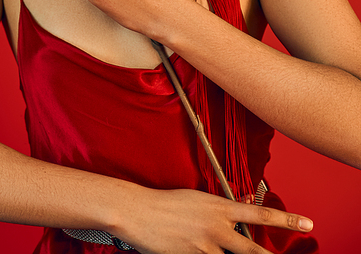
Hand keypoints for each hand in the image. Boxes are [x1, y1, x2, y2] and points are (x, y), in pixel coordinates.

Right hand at [116, 187, 313, 253]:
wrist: (139, 211)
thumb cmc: (168, 203)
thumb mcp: (198, 199)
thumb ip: (222, 208)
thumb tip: (243, 205)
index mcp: (219, 207)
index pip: (260, 212)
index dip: (287, 218)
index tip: (308, 222)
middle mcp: (217, 228)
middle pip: (252, 250)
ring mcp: (205, 247)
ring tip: (220, 249)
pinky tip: (198, 251)